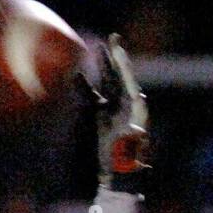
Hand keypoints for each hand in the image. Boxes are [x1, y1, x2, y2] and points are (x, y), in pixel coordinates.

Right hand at [90, 34, 147, 190]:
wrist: (116, 175)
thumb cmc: (124, 163)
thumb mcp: (130, 151)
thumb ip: (132, 140)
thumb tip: (137, 132)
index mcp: (135, 110)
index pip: (129, 81)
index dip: (123, 64)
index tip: (117, 47)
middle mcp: (126, 106)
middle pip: (120, 76)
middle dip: (115, 58)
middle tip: (113, 37)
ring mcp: (113, 109)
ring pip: (107, 82)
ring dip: (102, 67)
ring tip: (96, 49)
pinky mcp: (101, 115)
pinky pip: (93, 95)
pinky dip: (84, 85)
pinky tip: (75, 76)